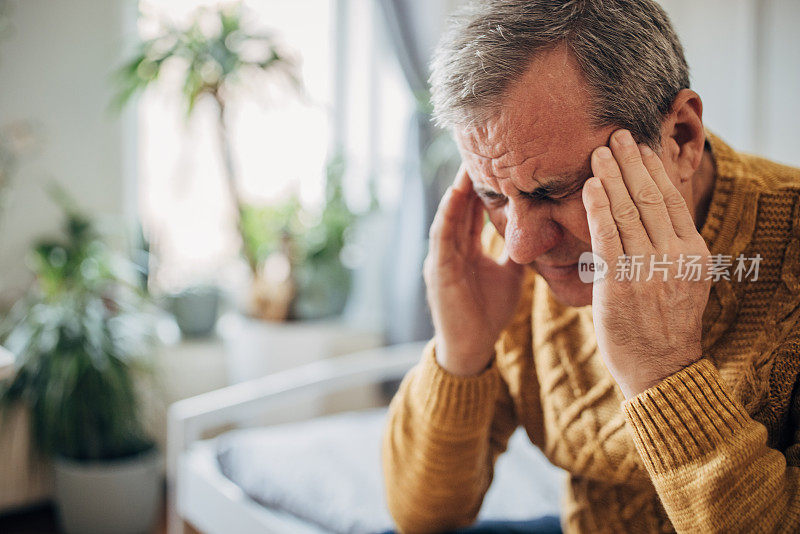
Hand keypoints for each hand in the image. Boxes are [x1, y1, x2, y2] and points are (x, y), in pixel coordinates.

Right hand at [424, 164, 524, 375]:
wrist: (473, 347)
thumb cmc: (488, 312)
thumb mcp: (509, 275)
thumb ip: (516, 252)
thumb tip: (539, 230)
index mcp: (466, 248)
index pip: (473, 210)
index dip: (482, 186)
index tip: (495, 160)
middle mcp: (451, 248)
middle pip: (460, 206)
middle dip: (467, 179)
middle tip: (479, 148)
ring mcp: (441, 258)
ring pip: (449, 215)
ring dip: (456, 190)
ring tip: (466, 164)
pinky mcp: (438, 271)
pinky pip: (441, 236)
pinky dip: (448, 215)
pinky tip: (456, 196)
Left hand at [581, 129, 711, 398]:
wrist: (660, 369)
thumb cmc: (665, 324)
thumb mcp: (684, 281)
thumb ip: (673, 248)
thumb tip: (653, 215)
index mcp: (695, 253)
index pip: (672, 199)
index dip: (653, 169)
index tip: (639, 147)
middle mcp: (676, 256)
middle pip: (651, 197)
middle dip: (631, 162)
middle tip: (615, 136)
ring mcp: (649, 269)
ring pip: (629, 211)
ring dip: (611, 176)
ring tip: (598, 153)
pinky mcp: (621, 284)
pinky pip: (607, 236)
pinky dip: (598, 207)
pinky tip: (589, 186)